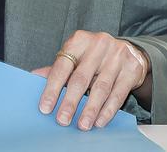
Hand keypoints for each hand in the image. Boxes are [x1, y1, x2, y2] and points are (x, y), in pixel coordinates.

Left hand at [31, 31, 149, 130]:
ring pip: (100, 88)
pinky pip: (118, 93)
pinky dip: (108, 110)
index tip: (45, 107)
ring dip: (90, 109)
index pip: (62, 66)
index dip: (52, 88)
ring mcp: (116, 56)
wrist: (130, 50)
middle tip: (62, 119)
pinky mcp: (131, 68)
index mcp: (79, 40)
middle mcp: (98, 45)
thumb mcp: (77, 56)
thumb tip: (35, 77)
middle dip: (70, 102)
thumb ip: (58, 68)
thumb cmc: (95, 55)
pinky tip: (99, 121)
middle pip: (81, 78)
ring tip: (82, 125)